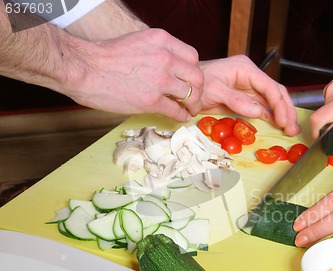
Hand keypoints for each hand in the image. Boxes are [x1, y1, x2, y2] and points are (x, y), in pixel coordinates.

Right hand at [62, 28, 203, 120]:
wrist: (83, 68)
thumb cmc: (103, 57)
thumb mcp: (137, 43)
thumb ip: (156, 52)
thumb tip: (167, 68)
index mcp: (161, 40)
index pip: (192, 56)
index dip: (193, 71)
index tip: (189, 80)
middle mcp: (165, 58)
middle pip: (197, 76)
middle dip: (199, 90)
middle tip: (194, 98)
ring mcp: (160, 79)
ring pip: (191, 95)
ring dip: (193, 105)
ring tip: (189, 110)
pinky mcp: (153, 100)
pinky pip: (177, 111)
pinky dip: (182, 116)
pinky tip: (179, 118)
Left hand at [199, 55, 299, 134]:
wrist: (185, 87)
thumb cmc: (197, 85)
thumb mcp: (214, 91)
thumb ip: (236, 100)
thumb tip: (258, 111)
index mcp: (245, 69)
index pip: (269, 86)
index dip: (279, 104)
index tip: (283, 121)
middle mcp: (251, 76)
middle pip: (276, 92)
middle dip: (286, 110)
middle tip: (292, 128)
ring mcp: (249, 87)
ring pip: (273, 100)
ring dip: (283, 115)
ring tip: (291, 130)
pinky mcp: (246, 97)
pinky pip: (263, 106)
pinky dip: (272, 116)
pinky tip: (280, 125)